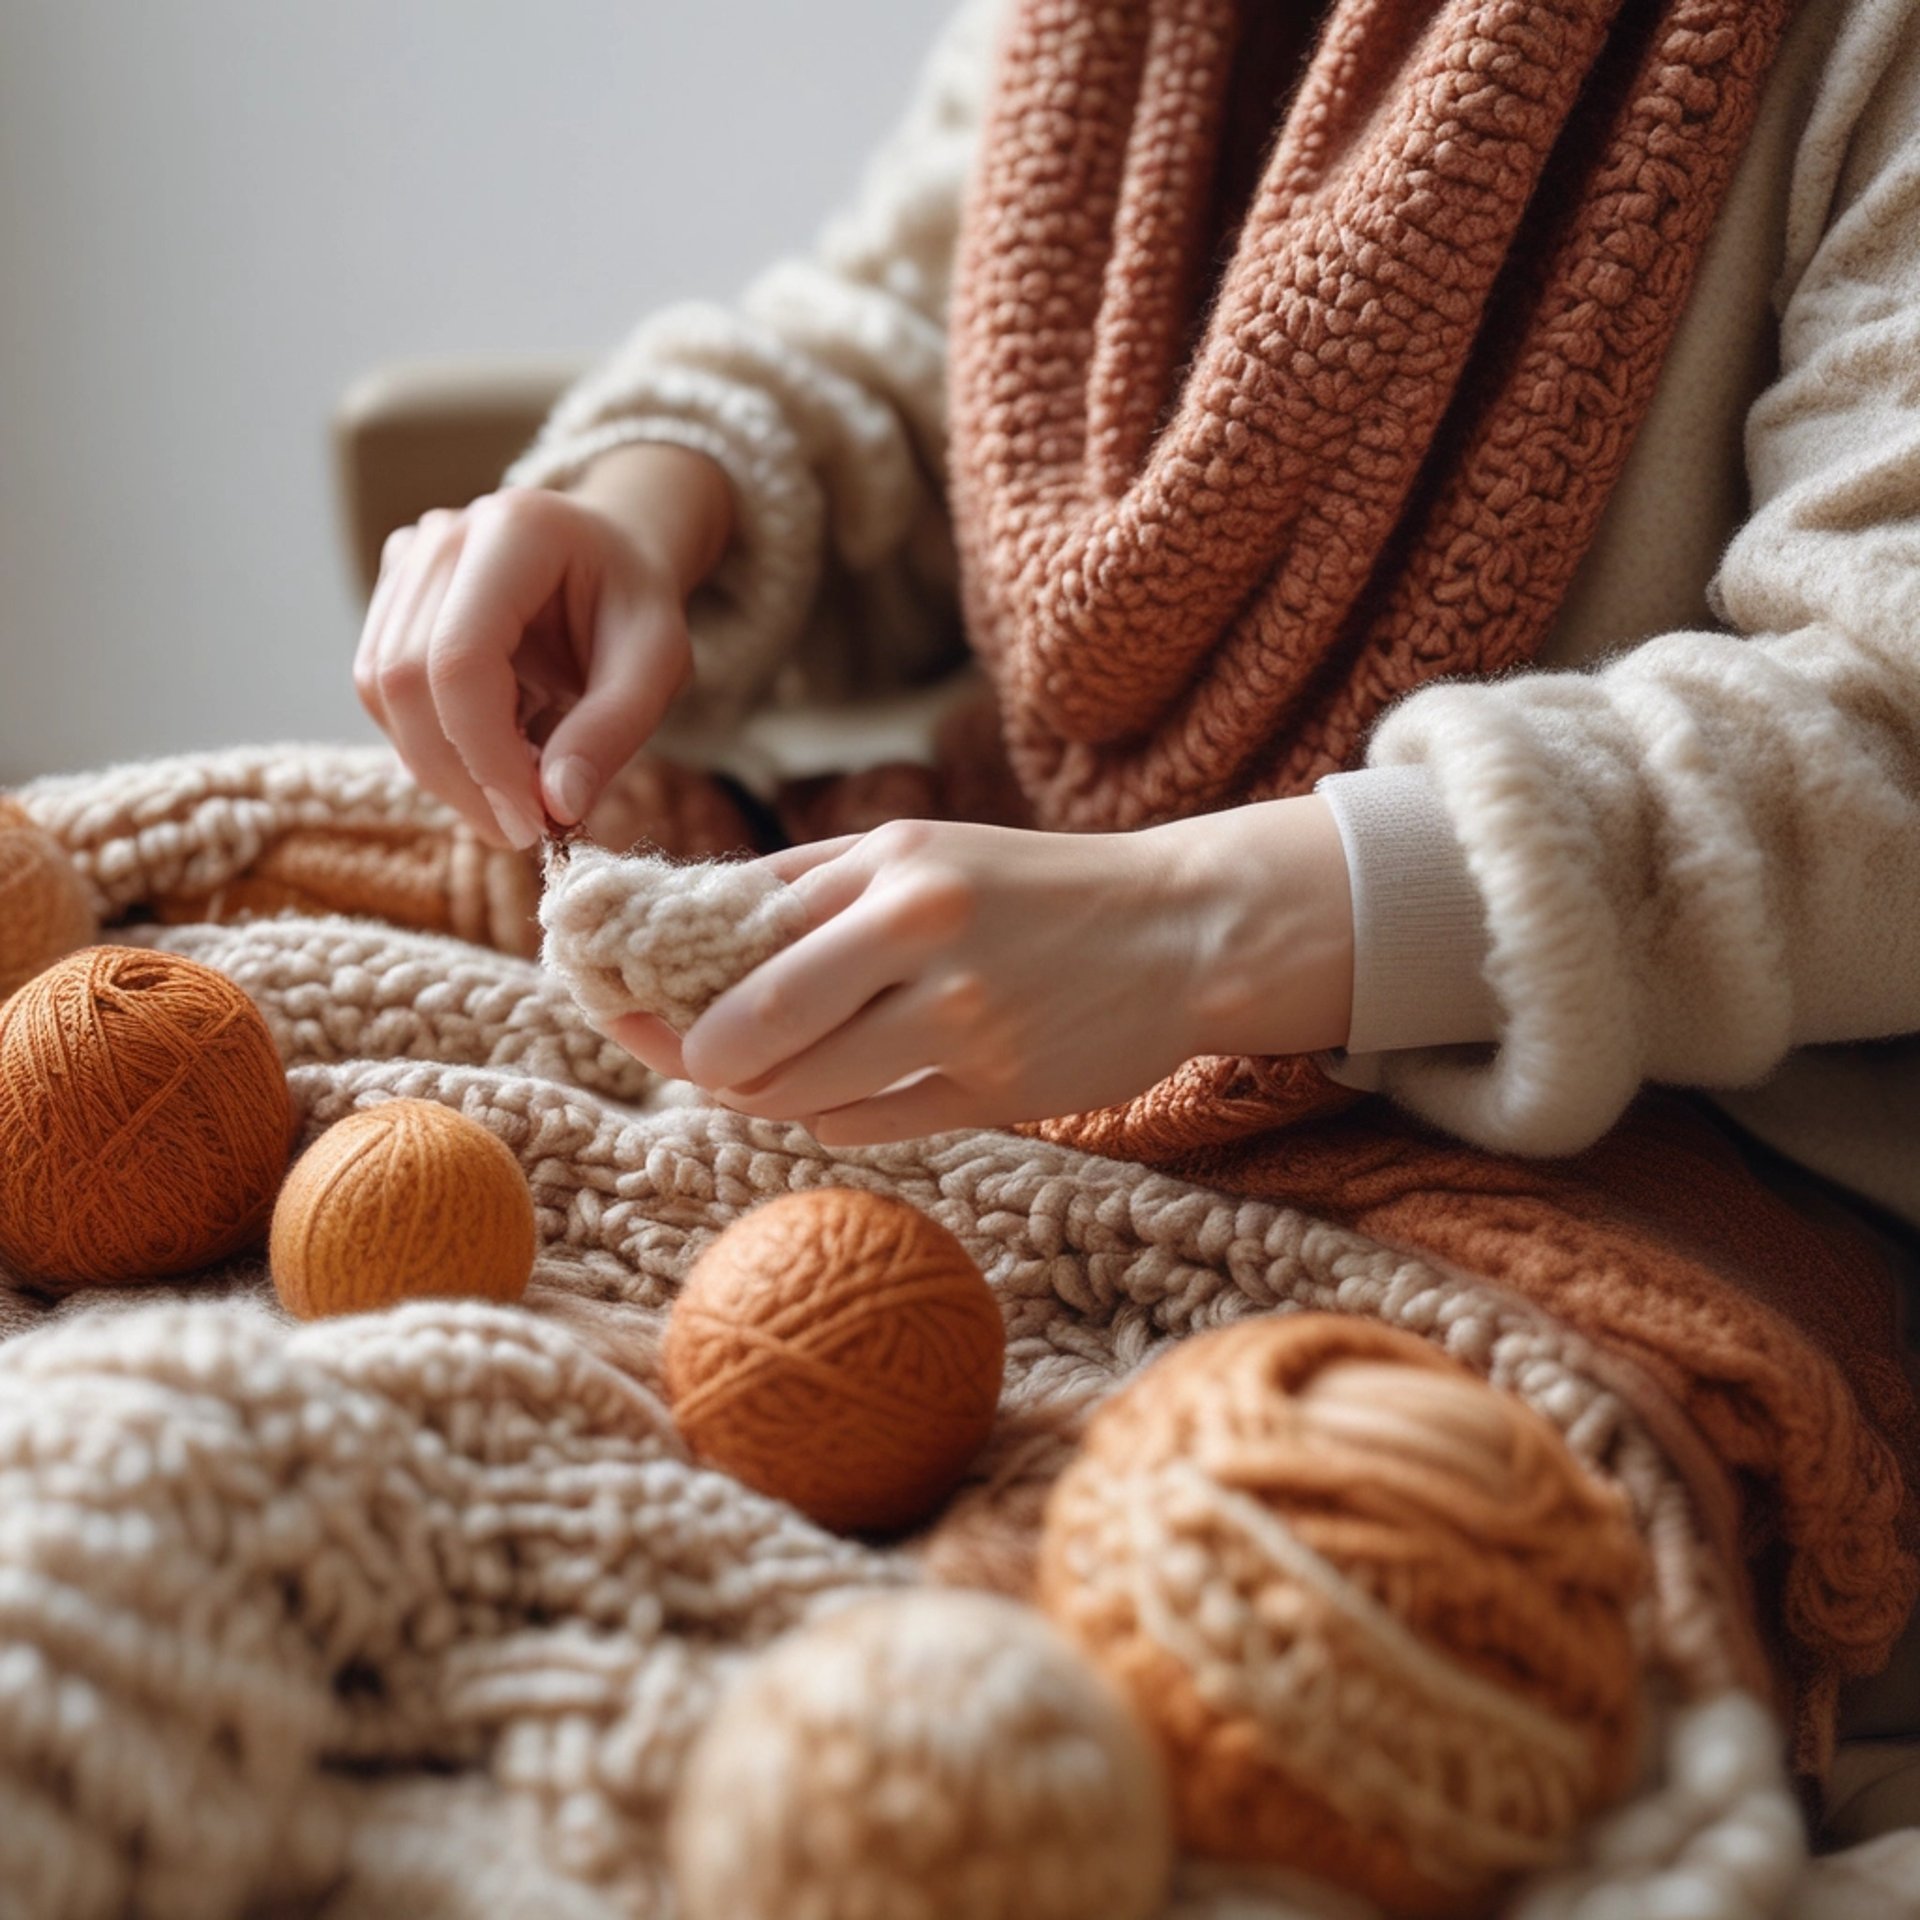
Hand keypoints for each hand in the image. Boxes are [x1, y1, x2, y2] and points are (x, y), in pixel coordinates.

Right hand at [353, 442, 732, 848]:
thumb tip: (556, 805)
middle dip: (459, 777)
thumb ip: (612, 730)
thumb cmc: (632, 608)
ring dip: (442, 769)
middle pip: (404, 679)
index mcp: (515, 531)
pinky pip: (382, 694)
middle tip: (524, 830)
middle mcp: (441, 537)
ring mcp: (404, 565)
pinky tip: (491, 755)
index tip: (532, 822)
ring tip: (516, 792)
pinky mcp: (388, 601)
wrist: (606, 560)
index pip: (460, 658)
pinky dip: (433, 746)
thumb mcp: (658, 664)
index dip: (484, 754)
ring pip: (380, 694)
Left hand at [610, 797, 1353, 1144]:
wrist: (1185, 930)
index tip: (608, 996)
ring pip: (798, 1092)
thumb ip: (809, 890)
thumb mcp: (923, 851)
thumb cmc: (1035, 888)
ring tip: (767, 1070)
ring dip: (762, 1091)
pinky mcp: (996, 1093)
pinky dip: (830, 1114)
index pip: (729, 926)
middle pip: (747, 1030)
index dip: (652, 973)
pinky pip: (864, 1127)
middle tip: (690, 1055)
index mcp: (891, 864)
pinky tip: (843, 1088)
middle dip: (697, 1055)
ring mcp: (962, 1023)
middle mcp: (921, 936)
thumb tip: (680, 934)